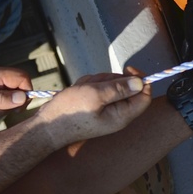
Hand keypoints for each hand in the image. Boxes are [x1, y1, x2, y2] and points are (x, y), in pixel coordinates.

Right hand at [27, 71, 150, 145]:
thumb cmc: (70, 111)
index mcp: (122, 115)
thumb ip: (119, 88)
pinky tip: (77, 92)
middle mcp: (117, 114)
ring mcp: (105, 110)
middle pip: (125, 86)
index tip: (128, 68)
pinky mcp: (95, 106)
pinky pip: (97, 88)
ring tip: (81, 90)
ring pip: (109, 85)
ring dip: (96, 82)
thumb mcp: (95, 95)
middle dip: (109, 79)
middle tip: (93, 85)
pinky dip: (88, 86)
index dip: (140, 79)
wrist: (48, 125)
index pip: (144, 95)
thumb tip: (141, 82)